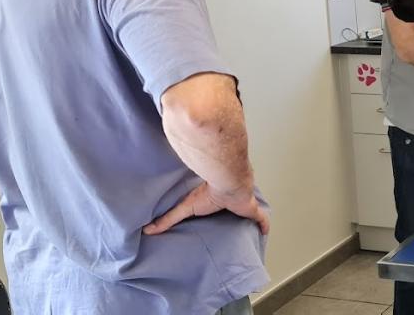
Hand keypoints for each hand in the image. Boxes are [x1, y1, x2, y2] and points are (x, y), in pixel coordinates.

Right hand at [143, 182, 269, 235]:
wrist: (227, 181)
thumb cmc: (207, 192)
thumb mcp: (185, 207)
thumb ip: (168, 218)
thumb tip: (148, 230)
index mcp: (216, 199)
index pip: (219, 204)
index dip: (220, 209)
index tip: (217, 216)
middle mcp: (231, 201)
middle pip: (235, 209)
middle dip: (236, 214)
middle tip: (235, 225)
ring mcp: (243, 205)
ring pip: (249, 212)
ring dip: (249, 218)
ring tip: (250, 228)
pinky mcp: (252, 209)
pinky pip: (261, 219)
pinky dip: (263, 225)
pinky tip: (264, 231)